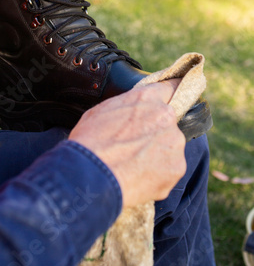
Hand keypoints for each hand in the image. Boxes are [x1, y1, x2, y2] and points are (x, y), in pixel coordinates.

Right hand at [69, 79, 185, 206]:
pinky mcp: (177, 167)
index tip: (174, 97)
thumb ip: (125, 107)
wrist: (92, 175)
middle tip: (135, 146)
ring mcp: (174, 142)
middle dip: (155, 132)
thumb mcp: (101, 111)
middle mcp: (166, 116)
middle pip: (167, 122)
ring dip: (157, 154)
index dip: (170, 93)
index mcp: (147, 98)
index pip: (170, 87)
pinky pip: (170, 169)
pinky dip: (159, 175)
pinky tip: (139, 178)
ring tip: (134, 166)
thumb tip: (130, 113)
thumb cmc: (89, 142)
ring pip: (170, 147)